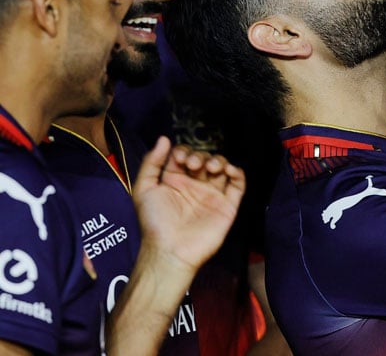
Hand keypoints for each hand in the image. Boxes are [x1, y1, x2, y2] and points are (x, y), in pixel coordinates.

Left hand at [132, 136, 245, 272]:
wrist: (171, 250)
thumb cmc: (154, 221)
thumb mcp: (144, 189)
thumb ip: (152, 163)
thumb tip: (164, 138)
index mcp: (175, 180)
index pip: (185, 156)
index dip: (184, 152)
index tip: (181, 159)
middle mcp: (195, 185)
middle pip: (204, 159)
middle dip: (200, 156)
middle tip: (194, 165)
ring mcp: (213, 194)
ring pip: (222, 168)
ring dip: (218, 161)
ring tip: (210, 168)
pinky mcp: (228, 205)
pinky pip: (238, 184)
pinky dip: (237, 172)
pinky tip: (228, 170)